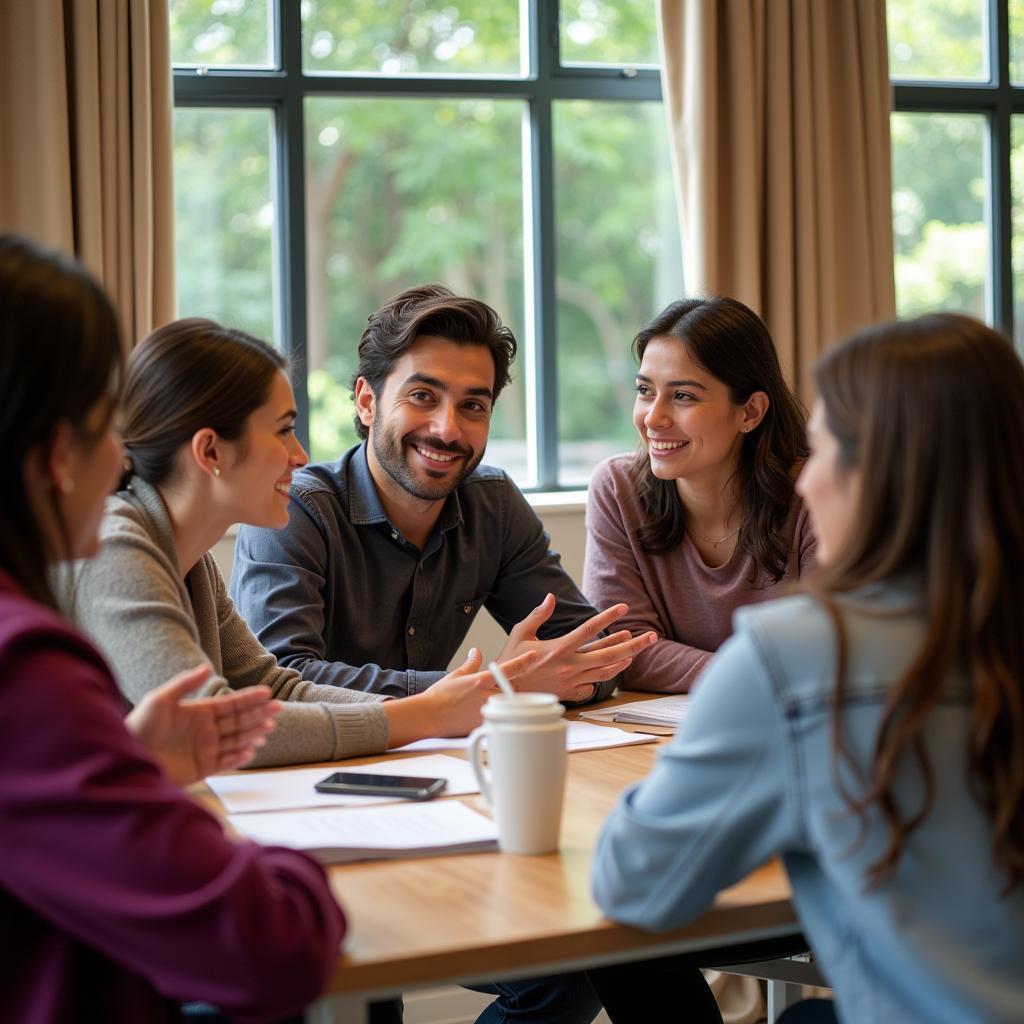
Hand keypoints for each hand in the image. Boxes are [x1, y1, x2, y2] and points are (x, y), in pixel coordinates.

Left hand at [125, 665, 279, 785]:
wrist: (124, 758)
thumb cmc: (137, 727)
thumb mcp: (158, 700)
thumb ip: (184, 684)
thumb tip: (207, 668)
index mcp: (199, 712)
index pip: (230, 704)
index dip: (249, 698)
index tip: (267, 693)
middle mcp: (205, 730)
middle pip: (239, 721)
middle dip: (259, 714)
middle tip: (277, 709)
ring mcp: (205, 749)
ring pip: (237, 740)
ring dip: (253, 734)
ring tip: (268, 729)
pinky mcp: (201, 768)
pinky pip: (226, 762)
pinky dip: (240, 757)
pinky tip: (252, 750)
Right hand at [384, 647, 539, 747]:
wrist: (429, 717)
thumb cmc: (439, 696)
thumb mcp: (456, 675)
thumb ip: (471, 663)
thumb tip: (476, 651)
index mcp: (481, 681)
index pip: (508, 668)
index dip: (523, 660)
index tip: (534, 655)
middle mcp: (487, 695)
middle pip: (512, 689)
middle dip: (513, 689)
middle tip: (504, 691)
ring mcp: (487, 711)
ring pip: (508, 706)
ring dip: (507, 704)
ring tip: (492, 705)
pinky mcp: (485, 726)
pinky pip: (500, 721)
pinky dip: (498, 719)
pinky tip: (488, 719)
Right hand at [496, 594, 657, 701]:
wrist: (504, 693)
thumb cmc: (511, 661)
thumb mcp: (520, 633)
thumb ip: (538, 615)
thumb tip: (551, 597)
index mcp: (558, 648)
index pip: (589, 629)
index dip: (608, 617)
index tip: (624, 608)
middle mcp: (569, 665)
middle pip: (609, 653)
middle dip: (634, 644)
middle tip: (651, 636)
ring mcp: (572, 681)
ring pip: (606, 670)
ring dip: (623, 659)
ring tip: (635, 650)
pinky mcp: (570, 693)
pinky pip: (592, 686)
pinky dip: (601, 678)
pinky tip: (608, 670)